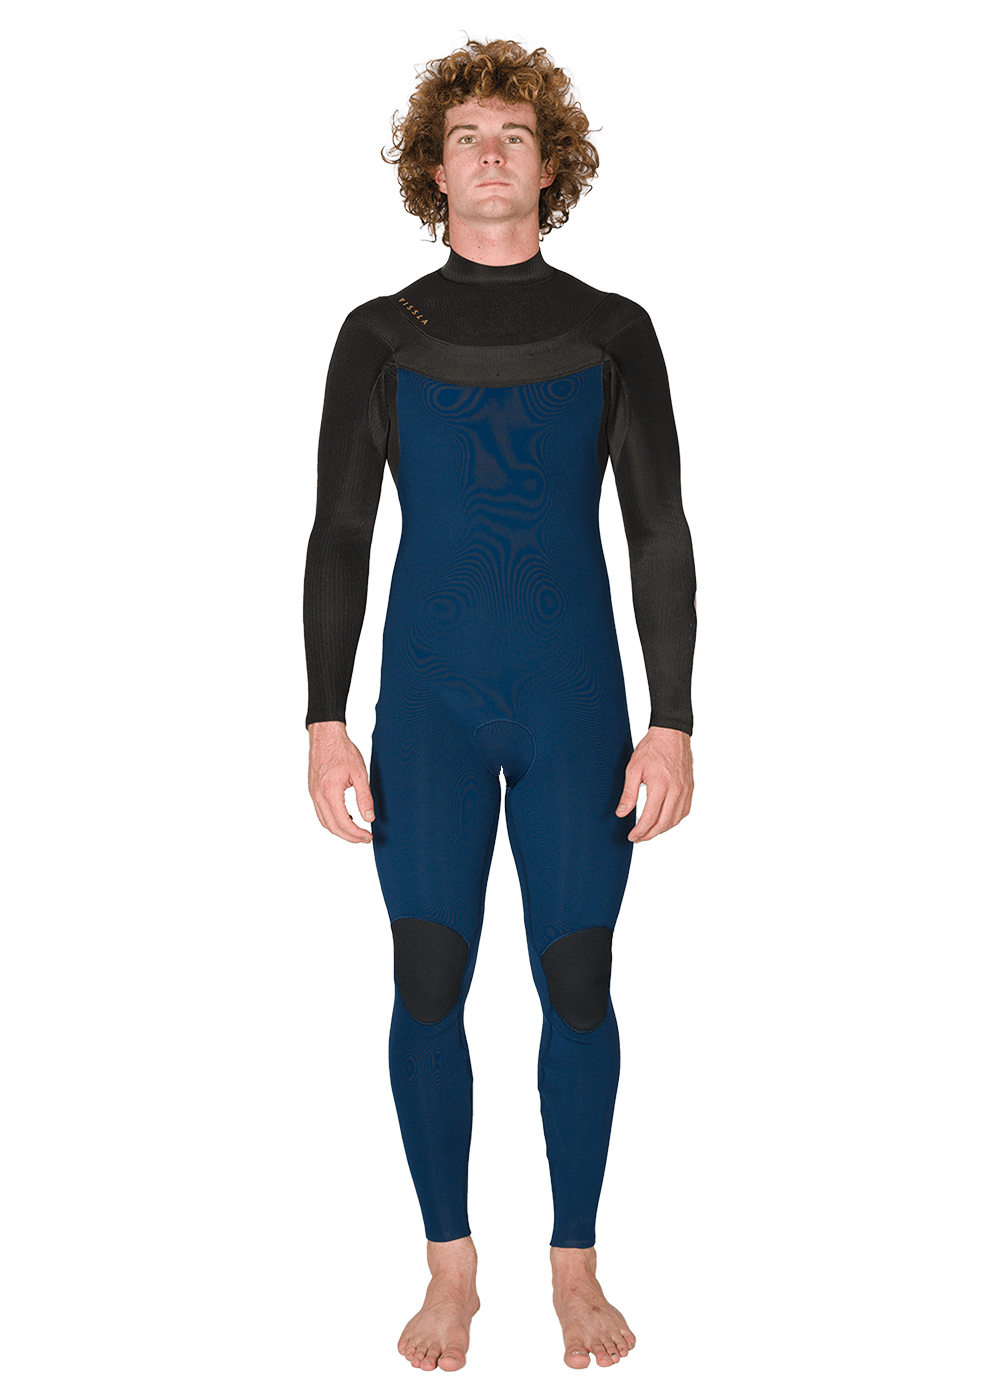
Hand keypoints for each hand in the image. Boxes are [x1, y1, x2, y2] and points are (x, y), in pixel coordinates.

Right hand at [307, 721, 374, 844]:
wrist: (325, 736)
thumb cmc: (343, 751)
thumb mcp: (360, 774)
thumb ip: (365, 798)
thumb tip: (368, 819)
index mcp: (330, 792)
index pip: (343, 823)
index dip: (357, 834)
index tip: (368, 836)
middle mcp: (318, 796)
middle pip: (332, 827)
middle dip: (349, 836)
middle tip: (364, 839)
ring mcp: (313, 794)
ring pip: (324, 823)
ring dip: (339, 831)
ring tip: (355, 832)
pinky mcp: (312, 791)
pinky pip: (320, 813)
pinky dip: (332, 821)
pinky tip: (344, 818)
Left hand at [616, 727, 693, 842]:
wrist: (672, 735)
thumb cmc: (651, 749)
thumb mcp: (633, 769)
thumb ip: (628, 793)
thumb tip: (621, 813)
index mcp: (660, 786)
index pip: (650, 818)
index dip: (640, 831)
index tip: (632, 836)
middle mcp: (676, 791)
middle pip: (663, 824)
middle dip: (649, 835)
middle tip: (638, 838)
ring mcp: (685, 791)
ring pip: (675, 820)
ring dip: (662, 830)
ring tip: (649, 832)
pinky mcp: (690, 789)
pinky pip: (684, 811)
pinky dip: (674, 821)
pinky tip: (665, 821)